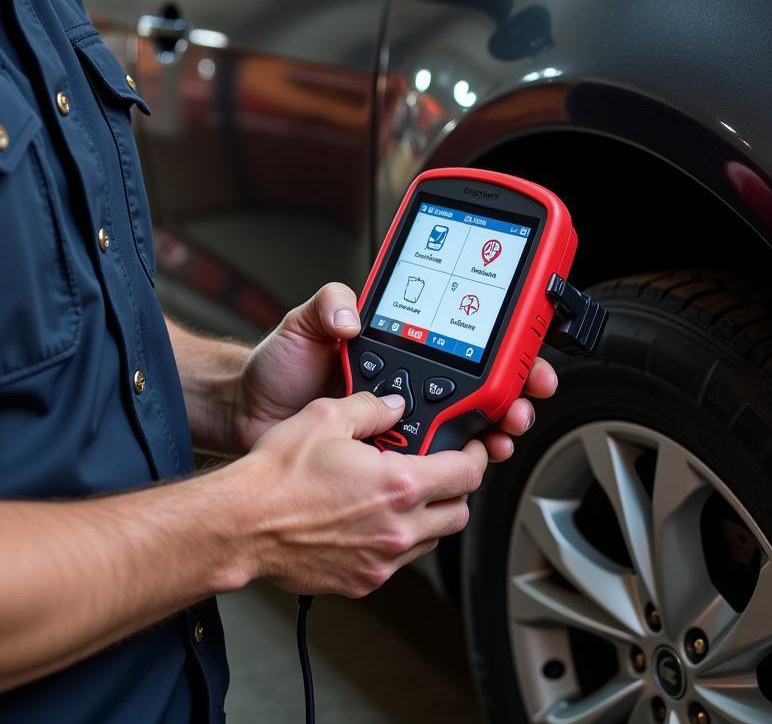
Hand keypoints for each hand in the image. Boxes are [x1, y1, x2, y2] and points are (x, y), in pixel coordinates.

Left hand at [236, 282, 558, 458]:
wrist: (248, 414)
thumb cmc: (276, 368)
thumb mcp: (303, 323)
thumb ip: (330, 304)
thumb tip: (353, 313)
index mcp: (396, 351)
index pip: (460, 346)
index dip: (500, 352)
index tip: (523, 358)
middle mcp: (404, 387)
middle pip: (474, 394)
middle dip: (511, 398)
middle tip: (520, 404)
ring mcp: (397, 426)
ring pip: (461, 432)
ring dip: (491, 434)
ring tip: (501, 435)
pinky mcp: (384, 460)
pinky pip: (427, 465)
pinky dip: (451, 467)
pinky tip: (462, 463)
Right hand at [241, 391, 487, 595]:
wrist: (242, 524)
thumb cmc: (278, 476)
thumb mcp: (326, 416)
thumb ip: (370, 407)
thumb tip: (393, 405)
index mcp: (399, 485)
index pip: (466, 475)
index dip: (474, 457)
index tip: (469, 449)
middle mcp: (398, 528)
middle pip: (458, 513)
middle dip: (455, 490)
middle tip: (440, 471)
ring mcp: (381, 560)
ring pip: (431, 540)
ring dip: (427, 517)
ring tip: (399, 494)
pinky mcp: (362, 581)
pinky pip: (398, 562)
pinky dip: (396, 540)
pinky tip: (370, 519)